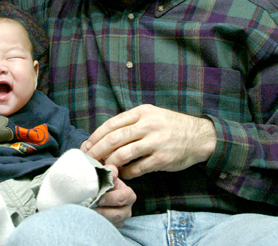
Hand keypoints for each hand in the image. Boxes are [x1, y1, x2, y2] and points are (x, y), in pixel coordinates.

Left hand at [85, 105, 216, 179]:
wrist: (200, 136)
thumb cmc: (170, 126)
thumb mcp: (151, 115)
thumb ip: (131, 122)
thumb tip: (105, 136)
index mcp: (142, 113)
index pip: (112, 124)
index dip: (96, 136)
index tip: (88, 145)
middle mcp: (147, 126)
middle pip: (114, 139)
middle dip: (98, 151)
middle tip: (89, 160)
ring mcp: (155, 143)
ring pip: (123, 154)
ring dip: (110, 163)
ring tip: (105, 168)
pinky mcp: (162, 159)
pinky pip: (138, 168)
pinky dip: (127, 173)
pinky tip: (124, 174)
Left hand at [93, 165, 134, 227]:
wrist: (98, 191)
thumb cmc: (103, 181)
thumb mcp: (107, 174)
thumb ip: (110, 170)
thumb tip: (112, 172)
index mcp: (128, 194)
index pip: (122, 197)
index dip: (110, 199)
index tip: (98, 199)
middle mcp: (127, 208)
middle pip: (117, 214)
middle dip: (103, 211)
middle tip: (90, 208)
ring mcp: (121, 219)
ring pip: (111, 222)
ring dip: (99, 218)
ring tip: (87, 213)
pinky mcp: (114, 226)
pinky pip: (107, 227)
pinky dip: (97, 223)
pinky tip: (88, 217)